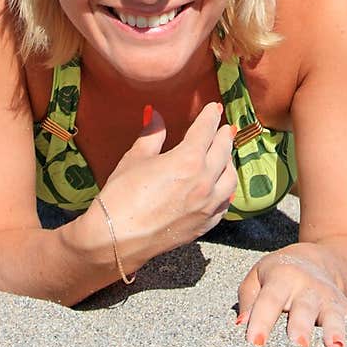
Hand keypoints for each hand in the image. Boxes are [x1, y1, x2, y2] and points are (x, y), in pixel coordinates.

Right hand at [98, 102, 237, 269]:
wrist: (117, 238)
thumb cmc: (121, 195)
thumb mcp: (135, 158)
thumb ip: (151, 134)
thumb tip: (154, 114)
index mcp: (188, 159)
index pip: (205, 130)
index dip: (209, 116)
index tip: (213, 108)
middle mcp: (204, 181)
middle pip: (222, 151)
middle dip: (223, 135)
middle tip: (223, 127)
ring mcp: (207, 206)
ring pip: (229, 178)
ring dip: (229, 162)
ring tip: (225, 154)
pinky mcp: (204, 225)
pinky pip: (224, 203)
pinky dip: (225, 190)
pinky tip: (222, 187)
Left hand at [236, 243, 346, 346]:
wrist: (313, 258)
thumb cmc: (277, 275)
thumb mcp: (257, 277)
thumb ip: (248, 299)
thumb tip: (240, 325)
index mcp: (281, 278)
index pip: (268, 300)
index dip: (261, 320)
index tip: (255, 343)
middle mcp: (307, 287)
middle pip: (304, 307)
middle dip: (302, 325)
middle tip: (300, 345)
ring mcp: (328, 297)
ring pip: (333, 314)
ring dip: (336, 330)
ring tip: (337, 346)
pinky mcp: (345, 307)